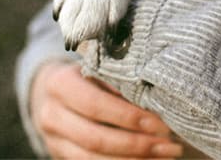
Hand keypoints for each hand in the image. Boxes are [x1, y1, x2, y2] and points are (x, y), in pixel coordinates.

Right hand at [31, 61, 183, 158]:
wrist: (51, 91)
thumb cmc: (85, 76)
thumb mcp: (96, 69)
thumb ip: (118, 82)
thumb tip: (154, 98)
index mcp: (60, 85)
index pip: (96, 105)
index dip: (129, 117)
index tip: (160, 124)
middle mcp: (51, 115)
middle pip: (95, 138)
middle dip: (136, 144)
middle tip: (169, 145)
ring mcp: (54, 140)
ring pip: (94, 159)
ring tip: (164, 155)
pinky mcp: (61, 156)